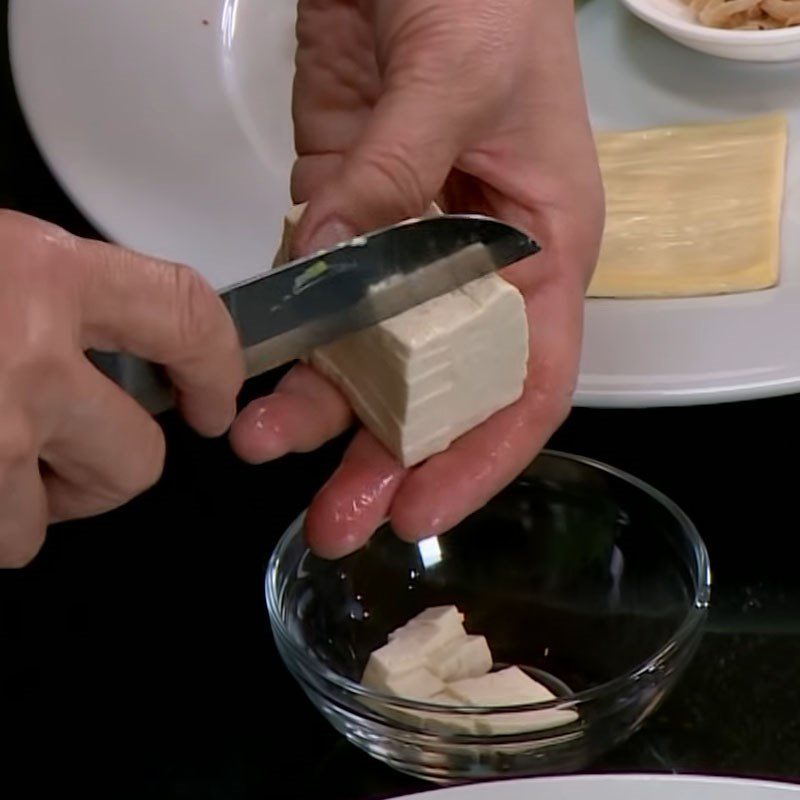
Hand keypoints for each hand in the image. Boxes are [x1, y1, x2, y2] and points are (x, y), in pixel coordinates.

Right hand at [0, 211, 243, 566]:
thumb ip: (57, 294)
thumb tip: (111, 332)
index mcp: (45, 273)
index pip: (187, 314)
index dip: (216, 365)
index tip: (214, 397)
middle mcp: (29, 355)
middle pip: (140, 456)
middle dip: (109, 466)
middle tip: (64, 449)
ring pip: (68, 509)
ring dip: (36, 498)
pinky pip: (6, 536)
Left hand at [230, 0, 603, 556]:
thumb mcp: (459, 78)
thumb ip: (393, 173)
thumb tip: (330, 259)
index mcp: (542, 249)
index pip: (525, 381)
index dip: (478, 458)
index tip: (420, 509)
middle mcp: (475, 266)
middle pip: (436, 388)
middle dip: (386, 456)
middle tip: (336, 520)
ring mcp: (405, 243)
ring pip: (365, 348)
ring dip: (319, 403)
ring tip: (262, 443)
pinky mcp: (345, 211)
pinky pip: (317, 288)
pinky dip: (290, 329)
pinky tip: (257, 360)